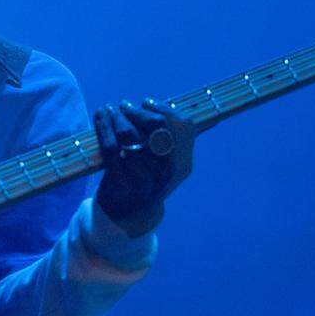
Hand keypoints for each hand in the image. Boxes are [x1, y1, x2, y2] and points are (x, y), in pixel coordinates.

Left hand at [94, 98, 195, 236]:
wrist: (128, 213)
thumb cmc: (147, 177)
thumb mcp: (167, 162)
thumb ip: (181, 139)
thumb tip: (214, 118)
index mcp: (182, 164)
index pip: (182, 126)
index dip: (163, 109)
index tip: (146, 102)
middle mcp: (167, 172)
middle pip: (157, 129)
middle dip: (138, 112)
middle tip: (124, 105)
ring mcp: (145, 178)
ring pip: (130, 136)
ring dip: (117, 117)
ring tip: (109, 110)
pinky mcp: (120, 182)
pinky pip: (111, 148)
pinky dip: (103, 128)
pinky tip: (100, 117)